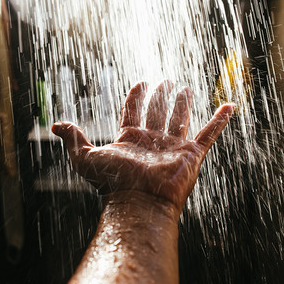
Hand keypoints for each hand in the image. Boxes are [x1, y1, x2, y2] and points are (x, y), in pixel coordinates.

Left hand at [52, 80, 233, 214]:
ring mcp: (173, 147)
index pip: (133, 111)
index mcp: (130, 139)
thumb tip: (54, 125)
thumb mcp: (84, 157)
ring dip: (183, 103)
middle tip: (166, 81)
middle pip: (157, 112)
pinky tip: (228, 107)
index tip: (140, 82)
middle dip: (161, 96)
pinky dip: (219, 120)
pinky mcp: (191, 155)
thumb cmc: (112, 183)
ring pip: (180, 118)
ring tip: (185, 88)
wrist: (139, 202)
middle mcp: (152, 141)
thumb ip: (72, 139)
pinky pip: (209, 134)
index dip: (136, 95)